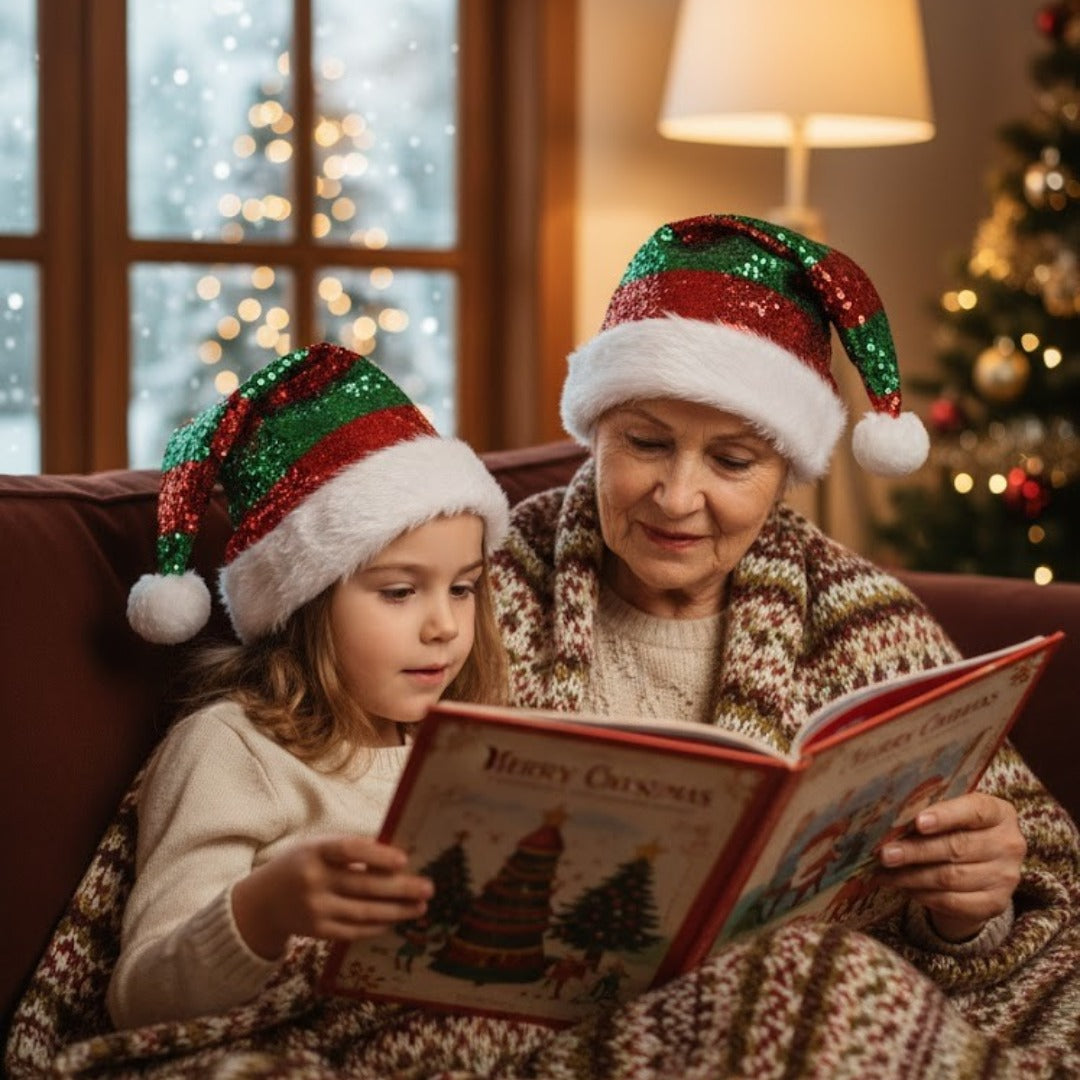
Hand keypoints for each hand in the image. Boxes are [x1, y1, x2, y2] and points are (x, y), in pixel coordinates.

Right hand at [231, 835, 433, 959]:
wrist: (263, 902)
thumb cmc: (301, 864)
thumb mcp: (317, 847)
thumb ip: (349, 849)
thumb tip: (395, 855)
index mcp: (314, 851)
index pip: (348, 850)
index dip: (376, 855)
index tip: (403, 860)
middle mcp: (313, 881)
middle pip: (363, 885)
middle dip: (400, 888)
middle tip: (428, 888)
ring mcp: (315, 910)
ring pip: (363, 912)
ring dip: (397, 910)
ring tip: (420, 907)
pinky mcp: (318, 932)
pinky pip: (354, 930)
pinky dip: (378, 925)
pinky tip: (396, 920)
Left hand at [877, 792, 1024, 941]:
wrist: (979, 866)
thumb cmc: (956, 828)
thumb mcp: (951, 813)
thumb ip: (930, 811)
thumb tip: (890, 819)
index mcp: (1000, 813)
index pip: (975, 811)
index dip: (945, 816)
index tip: (917, 822)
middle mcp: (1009, 844)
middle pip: (956, 847)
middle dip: (915, 851)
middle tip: (885, 854)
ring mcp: (1006, 877)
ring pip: (950, 877)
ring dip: (912, 876)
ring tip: (885, 872)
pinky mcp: (996, 904)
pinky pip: (953, 902)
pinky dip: (924, 895)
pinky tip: (904, 887)